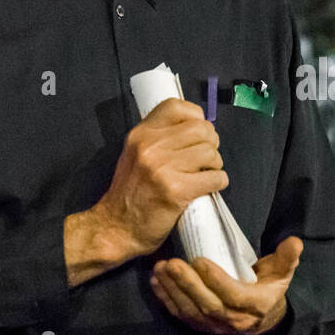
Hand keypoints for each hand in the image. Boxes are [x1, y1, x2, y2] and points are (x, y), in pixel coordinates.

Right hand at [90, 98, 228, 260]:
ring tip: (204, 174)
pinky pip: (215, 178)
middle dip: (211, 144)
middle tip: (205, 159)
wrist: (116, 228)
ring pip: (211, 153)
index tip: (197, 133)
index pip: (176, 106)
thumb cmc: (130, 194)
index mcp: (140, 134)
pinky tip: (207, 188)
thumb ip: (159, 138)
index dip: (195, 117)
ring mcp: (162, 168)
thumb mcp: (135, 155)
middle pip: (202, 129)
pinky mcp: (176, 190)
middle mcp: (150, 146)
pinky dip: (218, 183)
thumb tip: (197, 127)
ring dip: (215, 165)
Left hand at [149, 236, 302, 334]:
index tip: (200, 260)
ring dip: (172, 291)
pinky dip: (166, 300)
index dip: (216, 280)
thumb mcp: (283, 273)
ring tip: (160, 268)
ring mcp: (215, 326)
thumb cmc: (270, 289)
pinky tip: (156, 281)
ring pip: (191, 312)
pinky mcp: (201, 327)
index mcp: (255, 305)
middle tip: (172, 263)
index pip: (234, 295)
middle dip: (188, 284)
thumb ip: (287, 257)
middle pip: (207, 305)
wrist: (264, 321)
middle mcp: (234, 320)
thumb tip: (295, 241)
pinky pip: (181, 315)